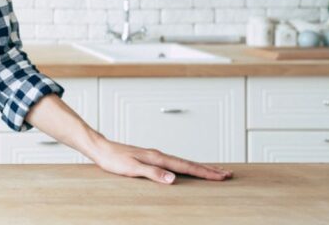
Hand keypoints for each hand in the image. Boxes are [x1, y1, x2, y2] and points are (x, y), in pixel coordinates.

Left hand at [87, 136, 232, 184]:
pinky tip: (186, 169)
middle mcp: (159, 155)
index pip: (186, 167)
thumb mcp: (132, 169)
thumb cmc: (113, 159)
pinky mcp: (150, 158)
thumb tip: (173, 179)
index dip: (205, 173)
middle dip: (209, 169)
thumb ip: (153, 173)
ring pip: (183, 162)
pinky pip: (174, 162)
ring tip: (213, 171)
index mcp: (158, 157)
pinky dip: (186, 166)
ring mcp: (155, 156)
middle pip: (189, 163)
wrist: (100, 149)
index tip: (222, 176)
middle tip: (228, 174)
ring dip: (199, 167)